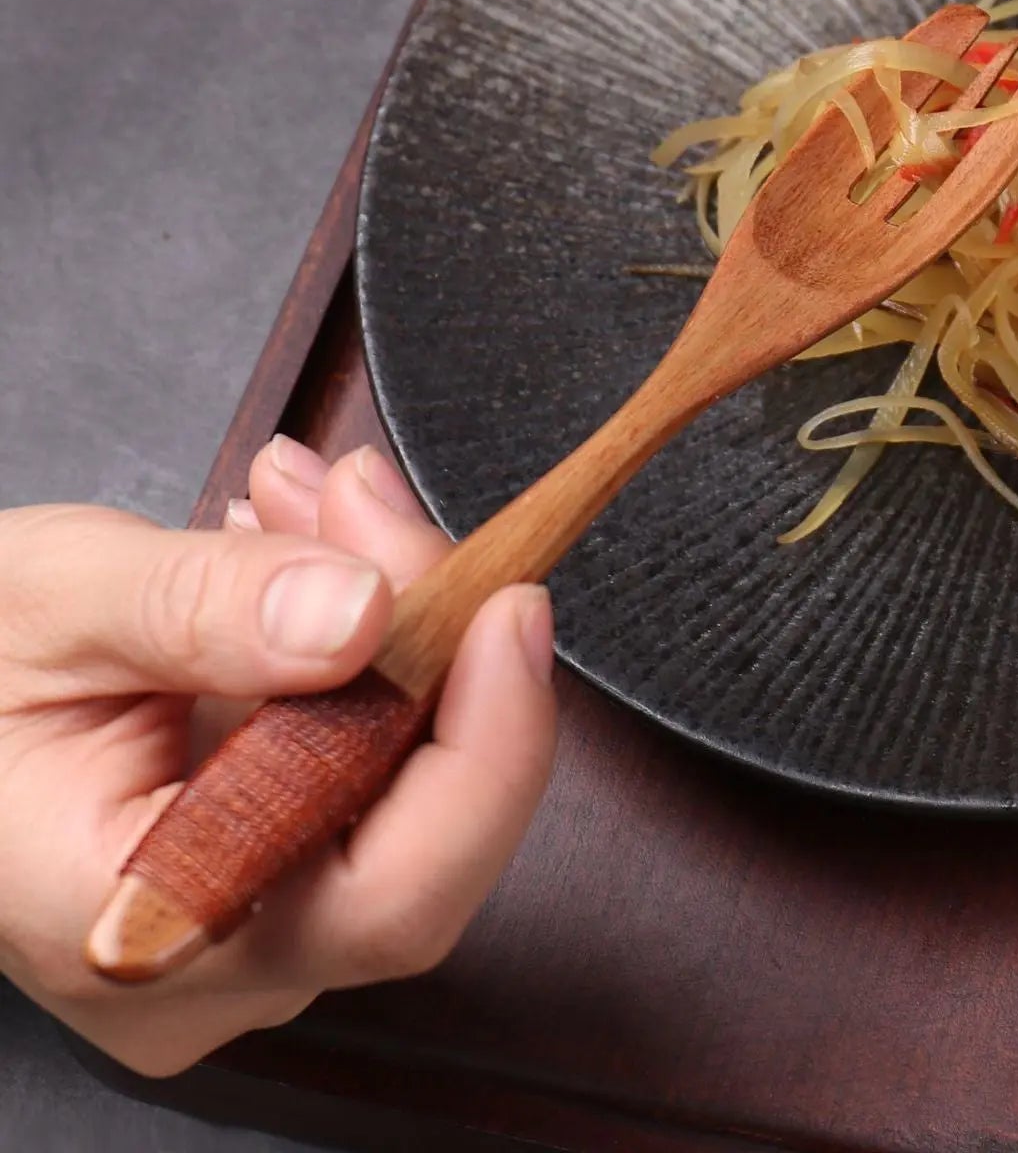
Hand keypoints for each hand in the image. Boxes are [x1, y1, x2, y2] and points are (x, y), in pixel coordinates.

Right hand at [0, 438, 554, 1075]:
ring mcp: (254, 928)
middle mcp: (217, 966)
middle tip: (373, 506)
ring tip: (322, 503)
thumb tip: (364, 614)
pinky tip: (318, 551)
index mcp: (140, 925)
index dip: (486, 751)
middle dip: (434, 639)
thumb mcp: (55, 601)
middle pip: (429, 829)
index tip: (509, 604)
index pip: (388, 895)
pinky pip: (378, 760)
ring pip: (413, 781)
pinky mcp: (278, 869)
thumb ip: (204, 607)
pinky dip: (375, 645)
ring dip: (403, 619)